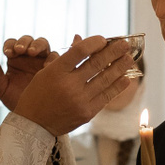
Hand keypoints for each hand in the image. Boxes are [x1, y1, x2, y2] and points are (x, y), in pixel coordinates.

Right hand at [0, 35, 135, 136]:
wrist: (34, 125)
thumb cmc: (38, 95)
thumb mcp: (46, 72)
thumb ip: (66, 57)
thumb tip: (81, 39)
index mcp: (56, 72)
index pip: (80, 51)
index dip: (94, 43)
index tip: (104, 39)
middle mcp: (69, 85)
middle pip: (96, 64)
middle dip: (114, 52)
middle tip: (125, 44)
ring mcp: (79, 100)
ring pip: (105, 80)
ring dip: (120, 67)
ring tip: (130, 58)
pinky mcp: (87, 113)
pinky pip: (106, 96)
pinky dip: (117, 86)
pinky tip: (125, 78)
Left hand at [0, 35, 53, 110]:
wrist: (33, 116)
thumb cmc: (16, 102)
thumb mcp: (2, 90)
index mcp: (15, 59)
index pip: (12, 44)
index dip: (10, 45)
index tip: (7, 53)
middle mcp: (29, 57)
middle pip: (28, 40)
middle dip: (24, 42)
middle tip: (20, 50)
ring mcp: (43, 60)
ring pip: (43, 44)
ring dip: (37, 45)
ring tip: (32, 52)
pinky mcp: (56, 67)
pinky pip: (56, 58)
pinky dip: (51, 58)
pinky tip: (45, 67)